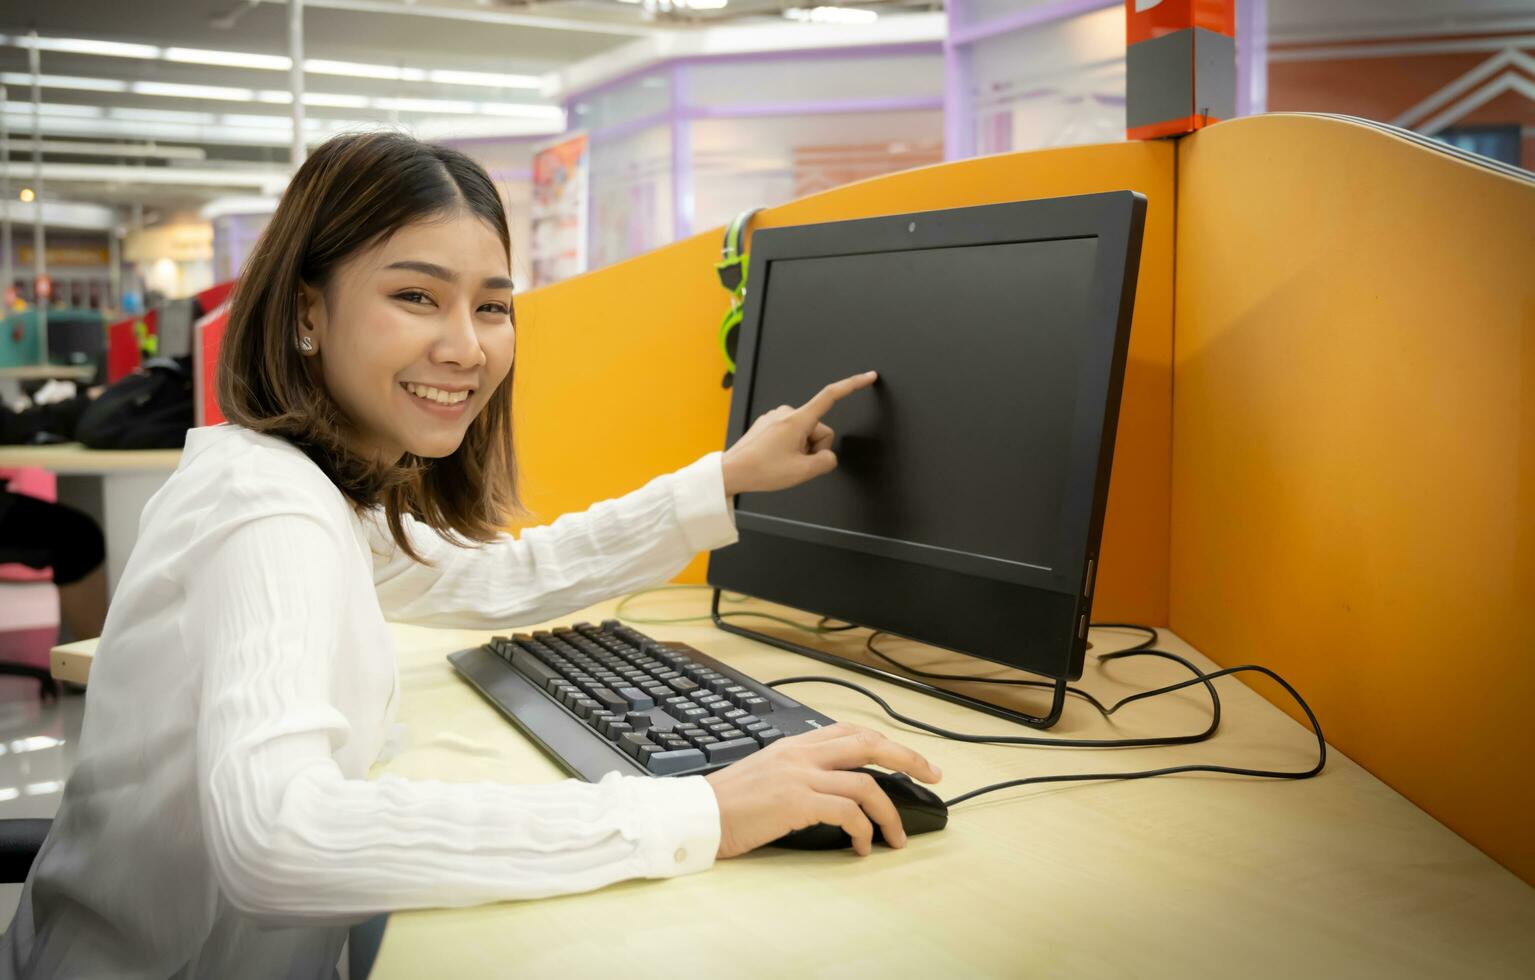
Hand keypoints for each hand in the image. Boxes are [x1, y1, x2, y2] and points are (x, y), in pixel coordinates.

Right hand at [704, 722, 941, 857]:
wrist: (696, 816)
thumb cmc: (728, 803)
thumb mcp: (767, 774)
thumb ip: (799, 772)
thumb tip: (834, 789)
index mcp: (795, 744)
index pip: (851, 731)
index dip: (886, 742)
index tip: (910, 759)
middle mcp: (801, 753)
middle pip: (869, 744)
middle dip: (908, 759)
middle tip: (932, 776)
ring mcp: (800, 775)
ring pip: (866, 784)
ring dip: (890, 813)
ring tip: (896, 837)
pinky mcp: (797, 801)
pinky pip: (847, 812)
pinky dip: (864, 831)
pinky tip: (862, 846)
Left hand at [721, 370, 876, 495]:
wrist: (732, 472)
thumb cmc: (761, 470)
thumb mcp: (803, 472)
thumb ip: (827, 462)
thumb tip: (827, 457)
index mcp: (797, 420)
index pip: (831, 396)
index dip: (853, 385)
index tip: (868, 377)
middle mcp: (787, 412)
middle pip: (819, 429)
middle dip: (814, 448)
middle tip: (796, 463)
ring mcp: (776, 416)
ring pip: (805, 434)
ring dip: (801, 450)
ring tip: (782, 462)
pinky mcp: (768, 423)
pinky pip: (791, 434)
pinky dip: (789, 447)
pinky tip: (775, 457)